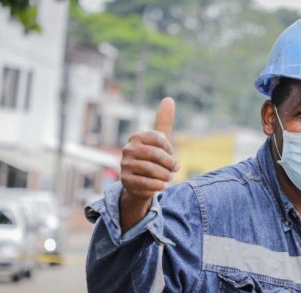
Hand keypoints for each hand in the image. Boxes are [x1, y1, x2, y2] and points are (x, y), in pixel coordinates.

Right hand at [119, 97, 178, 230]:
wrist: (141, 183)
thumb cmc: (153, 159)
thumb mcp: (159, 141)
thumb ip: (164, 122)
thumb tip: (168, 99)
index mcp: (137, 137)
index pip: (158, 138)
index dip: (169, 149)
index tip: (172, 155)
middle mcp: (128, 149)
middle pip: (155, 155)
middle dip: (170, 163)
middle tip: (176, 169)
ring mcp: (124, 164)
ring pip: (150, 169)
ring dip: (165, 175)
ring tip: (169, 178)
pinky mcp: (125, 180)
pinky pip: (144, 182)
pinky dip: (157, 185)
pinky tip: (163, 186)